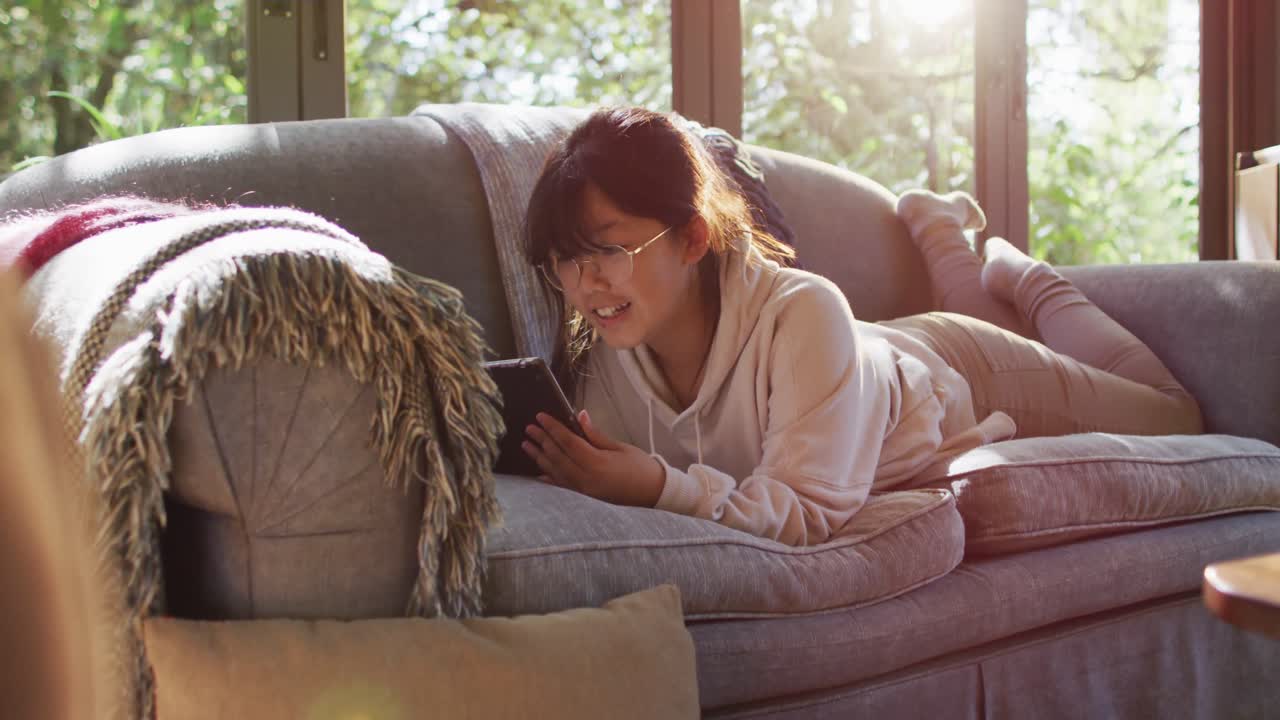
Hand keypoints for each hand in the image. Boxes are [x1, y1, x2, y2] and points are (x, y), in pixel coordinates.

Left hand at [522, 410, 664, 506]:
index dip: (553, 428)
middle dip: (542, 440)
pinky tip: (538, 473)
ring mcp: (584, 490)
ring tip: (527, 445)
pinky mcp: (585, 497)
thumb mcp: (620, 447)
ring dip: (540, 457)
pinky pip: (562, 487)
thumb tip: (580, 416)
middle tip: (529, 428)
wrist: (654, 494)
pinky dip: (549, 478)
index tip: (540, 417)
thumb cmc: (641, 467)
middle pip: (558, 456)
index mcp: (597, 463)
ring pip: (555, 471)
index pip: (568, 442)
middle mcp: (586, 478)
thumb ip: (595, 434)